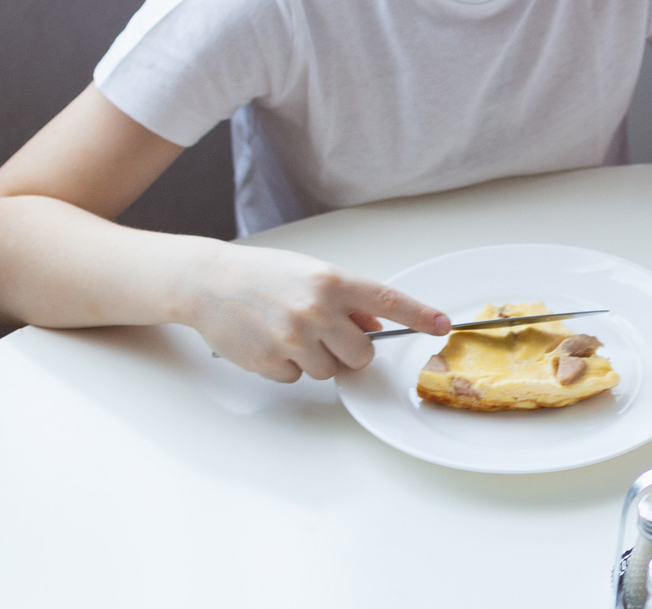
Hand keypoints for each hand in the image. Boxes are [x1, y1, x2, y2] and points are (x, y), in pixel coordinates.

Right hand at [177, 243, 449, 382]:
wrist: (209, 283)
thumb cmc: (263, 274)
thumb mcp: (312, 273)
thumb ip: (347, 298)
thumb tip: (375, 322)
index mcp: (332, 282)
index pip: (387, 300)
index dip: (419, 315)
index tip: (442, 325)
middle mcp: (316, 311)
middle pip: (362, 353)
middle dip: (350, 348)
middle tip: (326, 332)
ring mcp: (294, 340)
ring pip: (331, 370)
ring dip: (318, 358)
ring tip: (290, 332)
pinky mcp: (272, 363)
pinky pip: (299, 377)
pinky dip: (290, 366)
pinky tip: (270, 342)